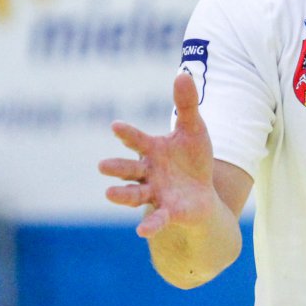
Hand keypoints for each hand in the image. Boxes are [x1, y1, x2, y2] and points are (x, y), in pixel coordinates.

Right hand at [100, 72, 220, 238]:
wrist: (202, 193)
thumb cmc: (193, 159)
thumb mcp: (194, 129)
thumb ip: (186, 105)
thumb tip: (182, 73)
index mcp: (152, 150)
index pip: (136, 140)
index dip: (127, 134)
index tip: (115, 126)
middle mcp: (148, 173)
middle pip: (129, 170)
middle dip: (116, 168)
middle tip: (102, 166)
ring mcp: (155, 193)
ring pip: (135, 194)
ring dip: (122, 195)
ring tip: (109, 194)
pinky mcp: (168, 212)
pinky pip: (157, 219)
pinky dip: (149, 225)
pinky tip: (141, 232)